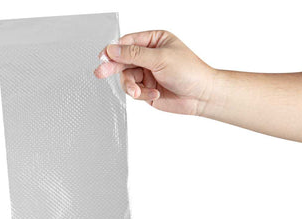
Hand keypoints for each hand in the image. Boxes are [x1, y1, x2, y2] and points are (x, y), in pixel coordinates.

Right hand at [94, 30, 215, 115]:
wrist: (201, 96)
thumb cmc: (190, 72)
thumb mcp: (160, 58)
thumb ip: (135, 54)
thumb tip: (114, 49)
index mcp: (154, 41)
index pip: (128, 42)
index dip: (115, 50)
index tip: (104, 56)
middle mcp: (149, 56)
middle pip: (124, 60)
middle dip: (114, 68)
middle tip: (100, 72)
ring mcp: (147, 73)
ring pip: (127, 78)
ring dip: (131, 86)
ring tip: (138, 92)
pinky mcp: (147, 89)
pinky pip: (135, 91)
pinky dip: (142, 94)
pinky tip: (154, 94)